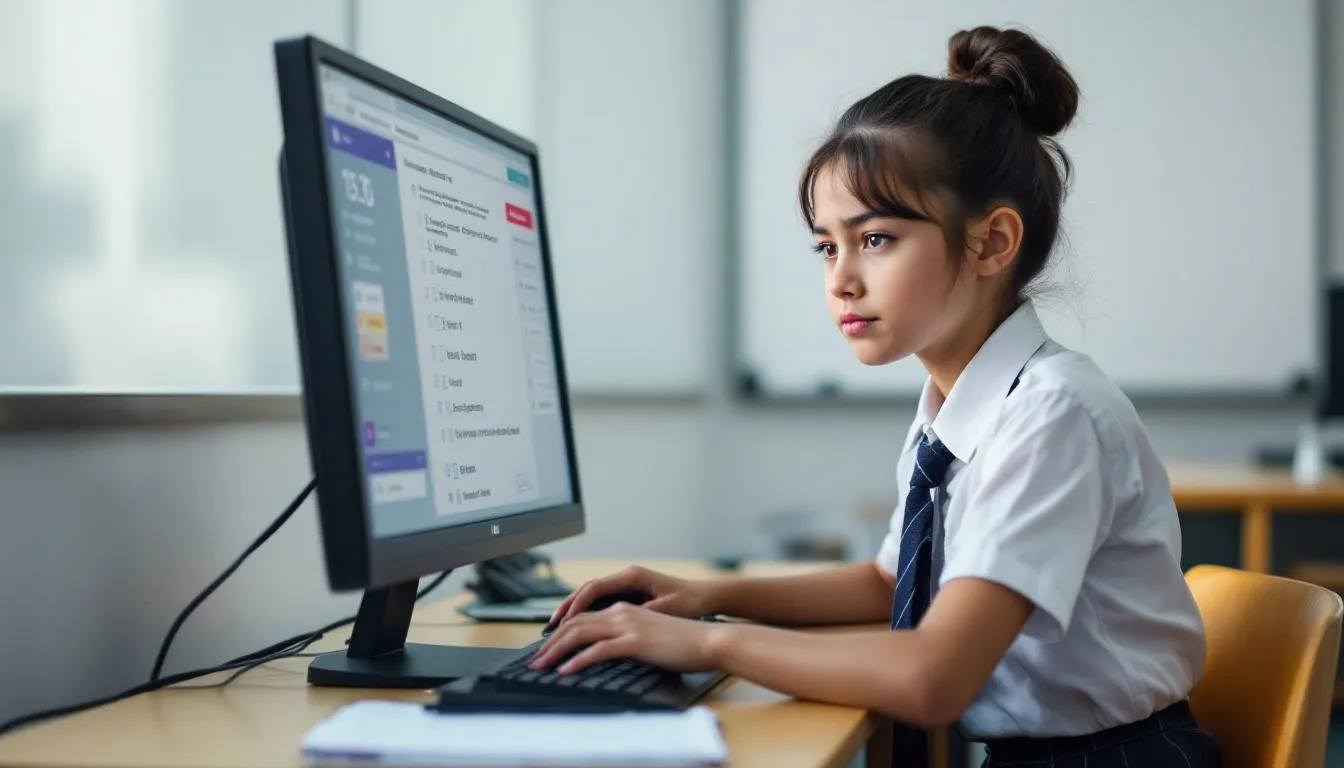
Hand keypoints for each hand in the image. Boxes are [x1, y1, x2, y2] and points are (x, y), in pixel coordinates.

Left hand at [531, 603, 725, 674]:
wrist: (709, 640)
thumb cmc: (684, 641)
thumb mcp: (650, 635)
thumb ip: (627, 638)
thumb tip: (609, 650)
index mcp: (624, 609)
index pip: (583, 616)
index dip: (560, 631)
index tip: (546, 647)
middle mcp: (622, 612)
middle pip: (575, 622)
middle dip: (550, 641)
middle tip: (534, 659)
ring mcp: (628, 625)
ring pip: (580, 633)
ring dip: (556, 650)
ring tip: (540, 666)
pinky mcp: (635, 641)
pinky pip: (598, 649)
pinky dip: (578, 660)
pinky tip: (565, 670)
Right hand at [549, 565, 716, 625]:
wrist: (707, 598)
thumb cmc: (690, 603)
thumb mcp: (665, 609)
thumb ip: (640, 615)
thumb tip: (616, 623)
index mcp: (632, 577)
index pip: (595, 588)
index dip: (577, 604)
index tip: (564, 621)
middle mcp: (626, 578)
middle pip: (587, 591)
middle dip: (567, 607)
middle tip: (549, 626)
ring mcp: (626, 587)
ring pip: (591, 597)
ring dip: (573, 611)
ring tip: (555, 628)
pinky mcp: (629, 597)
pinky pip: (601, 604)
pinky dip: (586, 615)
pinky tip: (576, 630)